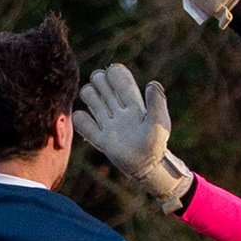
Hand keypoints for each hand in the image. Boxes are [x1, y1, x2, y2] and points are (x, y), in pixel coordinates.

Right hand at [74, 66, 194, 203]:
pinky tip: (91, 126)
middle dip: (98, 81)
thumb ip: (157, 103)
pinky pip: (81, 121)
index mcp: (133, 102)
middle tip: (106, 96)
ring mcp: (107, 123)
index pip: (118, 76)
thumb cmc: (156, 144)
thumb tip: (151, 83)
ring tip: (100, 112)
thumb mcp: (159, 122)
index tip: (113, 77)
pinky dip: (80, 119)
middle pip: (100, 82)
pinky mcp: (99, 138)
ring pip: (89, 96)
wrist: (147, 168)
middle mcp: (118, 109)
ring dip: (89, 97)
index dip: (113, 73)